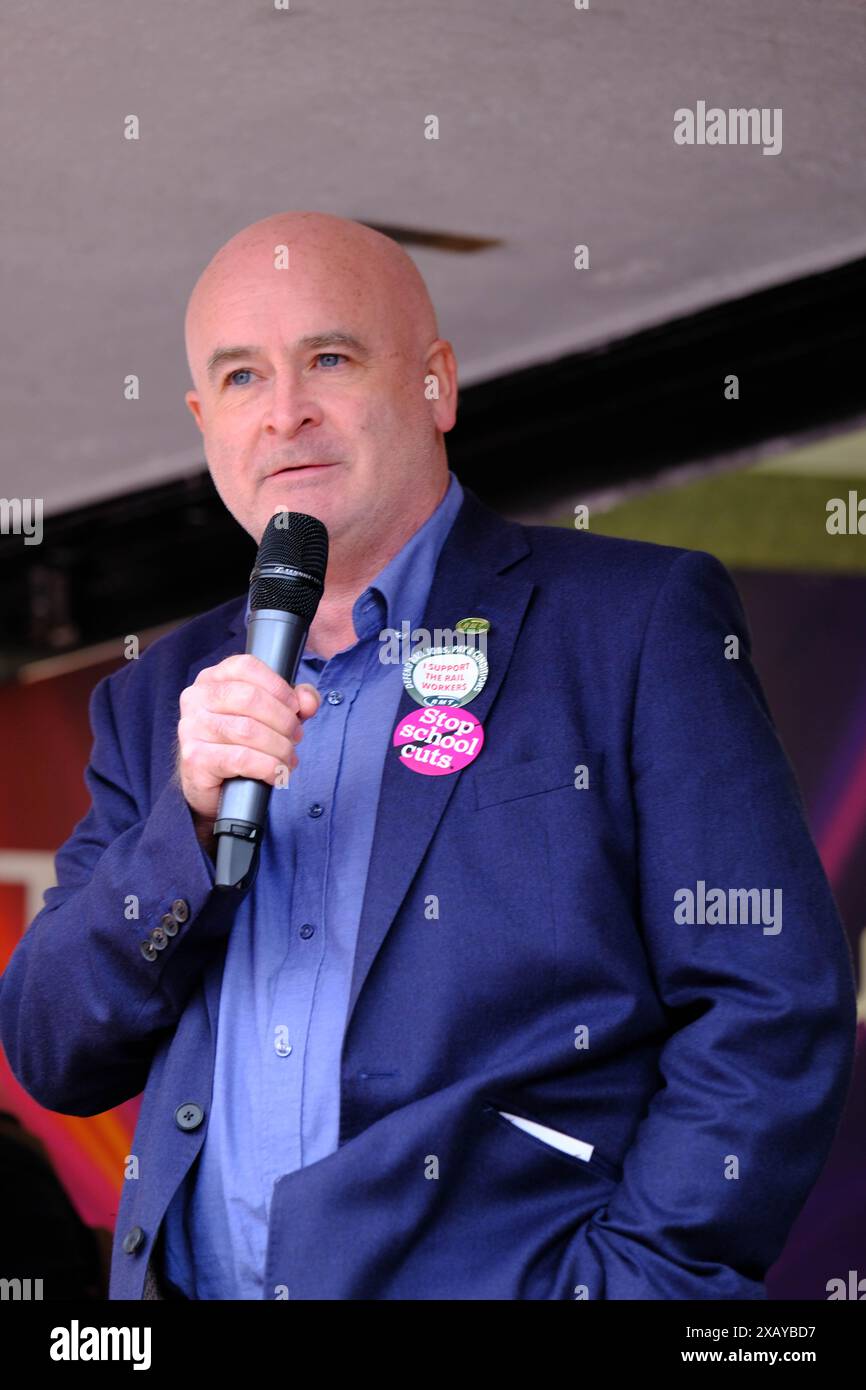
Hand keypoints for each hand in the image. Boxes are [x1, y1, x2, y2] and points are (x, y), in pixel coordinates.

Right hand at [176, 653, 320, 833]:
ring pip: (247, 730)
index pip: (246, 666)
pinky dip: (268, 767)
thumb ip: (295, 702)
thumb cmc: (241, 743)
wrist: (213, 785)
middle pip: (250, 698)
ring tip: (288, 758)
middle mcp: (196, 698)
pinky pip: (241, 759)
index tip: (296, 707)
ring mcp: (191, 728)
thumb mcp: (272, 716)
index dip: (278, 686)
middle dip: (284, 720)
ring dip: (279, 747)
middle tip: (296, 737)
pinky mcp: (194, 759)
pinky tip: (275, 774)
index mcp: (212, 678)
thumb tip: (308, 702)